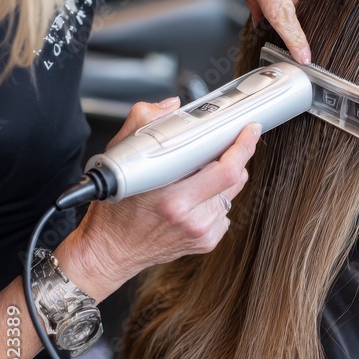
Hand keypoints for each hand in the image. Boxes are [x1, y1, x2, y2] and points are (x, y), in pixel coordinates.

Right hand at [56, 98, 260, 300]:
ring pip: (232, 193)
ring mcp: (201, 233)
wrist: (109, 252)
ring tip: (194, 178)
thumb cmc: (113, 210)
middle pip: (236, 179)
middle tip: (220, 146)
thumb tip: (170, 106)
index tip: (249, 130)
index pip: (227, 169)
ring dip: (221, 179)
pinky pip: (224, 211)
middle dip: (234, 157)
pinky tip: (193, 199)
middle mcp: (192, 219)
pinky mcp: (206, 242)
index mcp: (173, 199)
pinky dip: (215, 200)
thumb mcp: (118, 159)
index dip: (243, 146)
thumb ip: (142, 123)